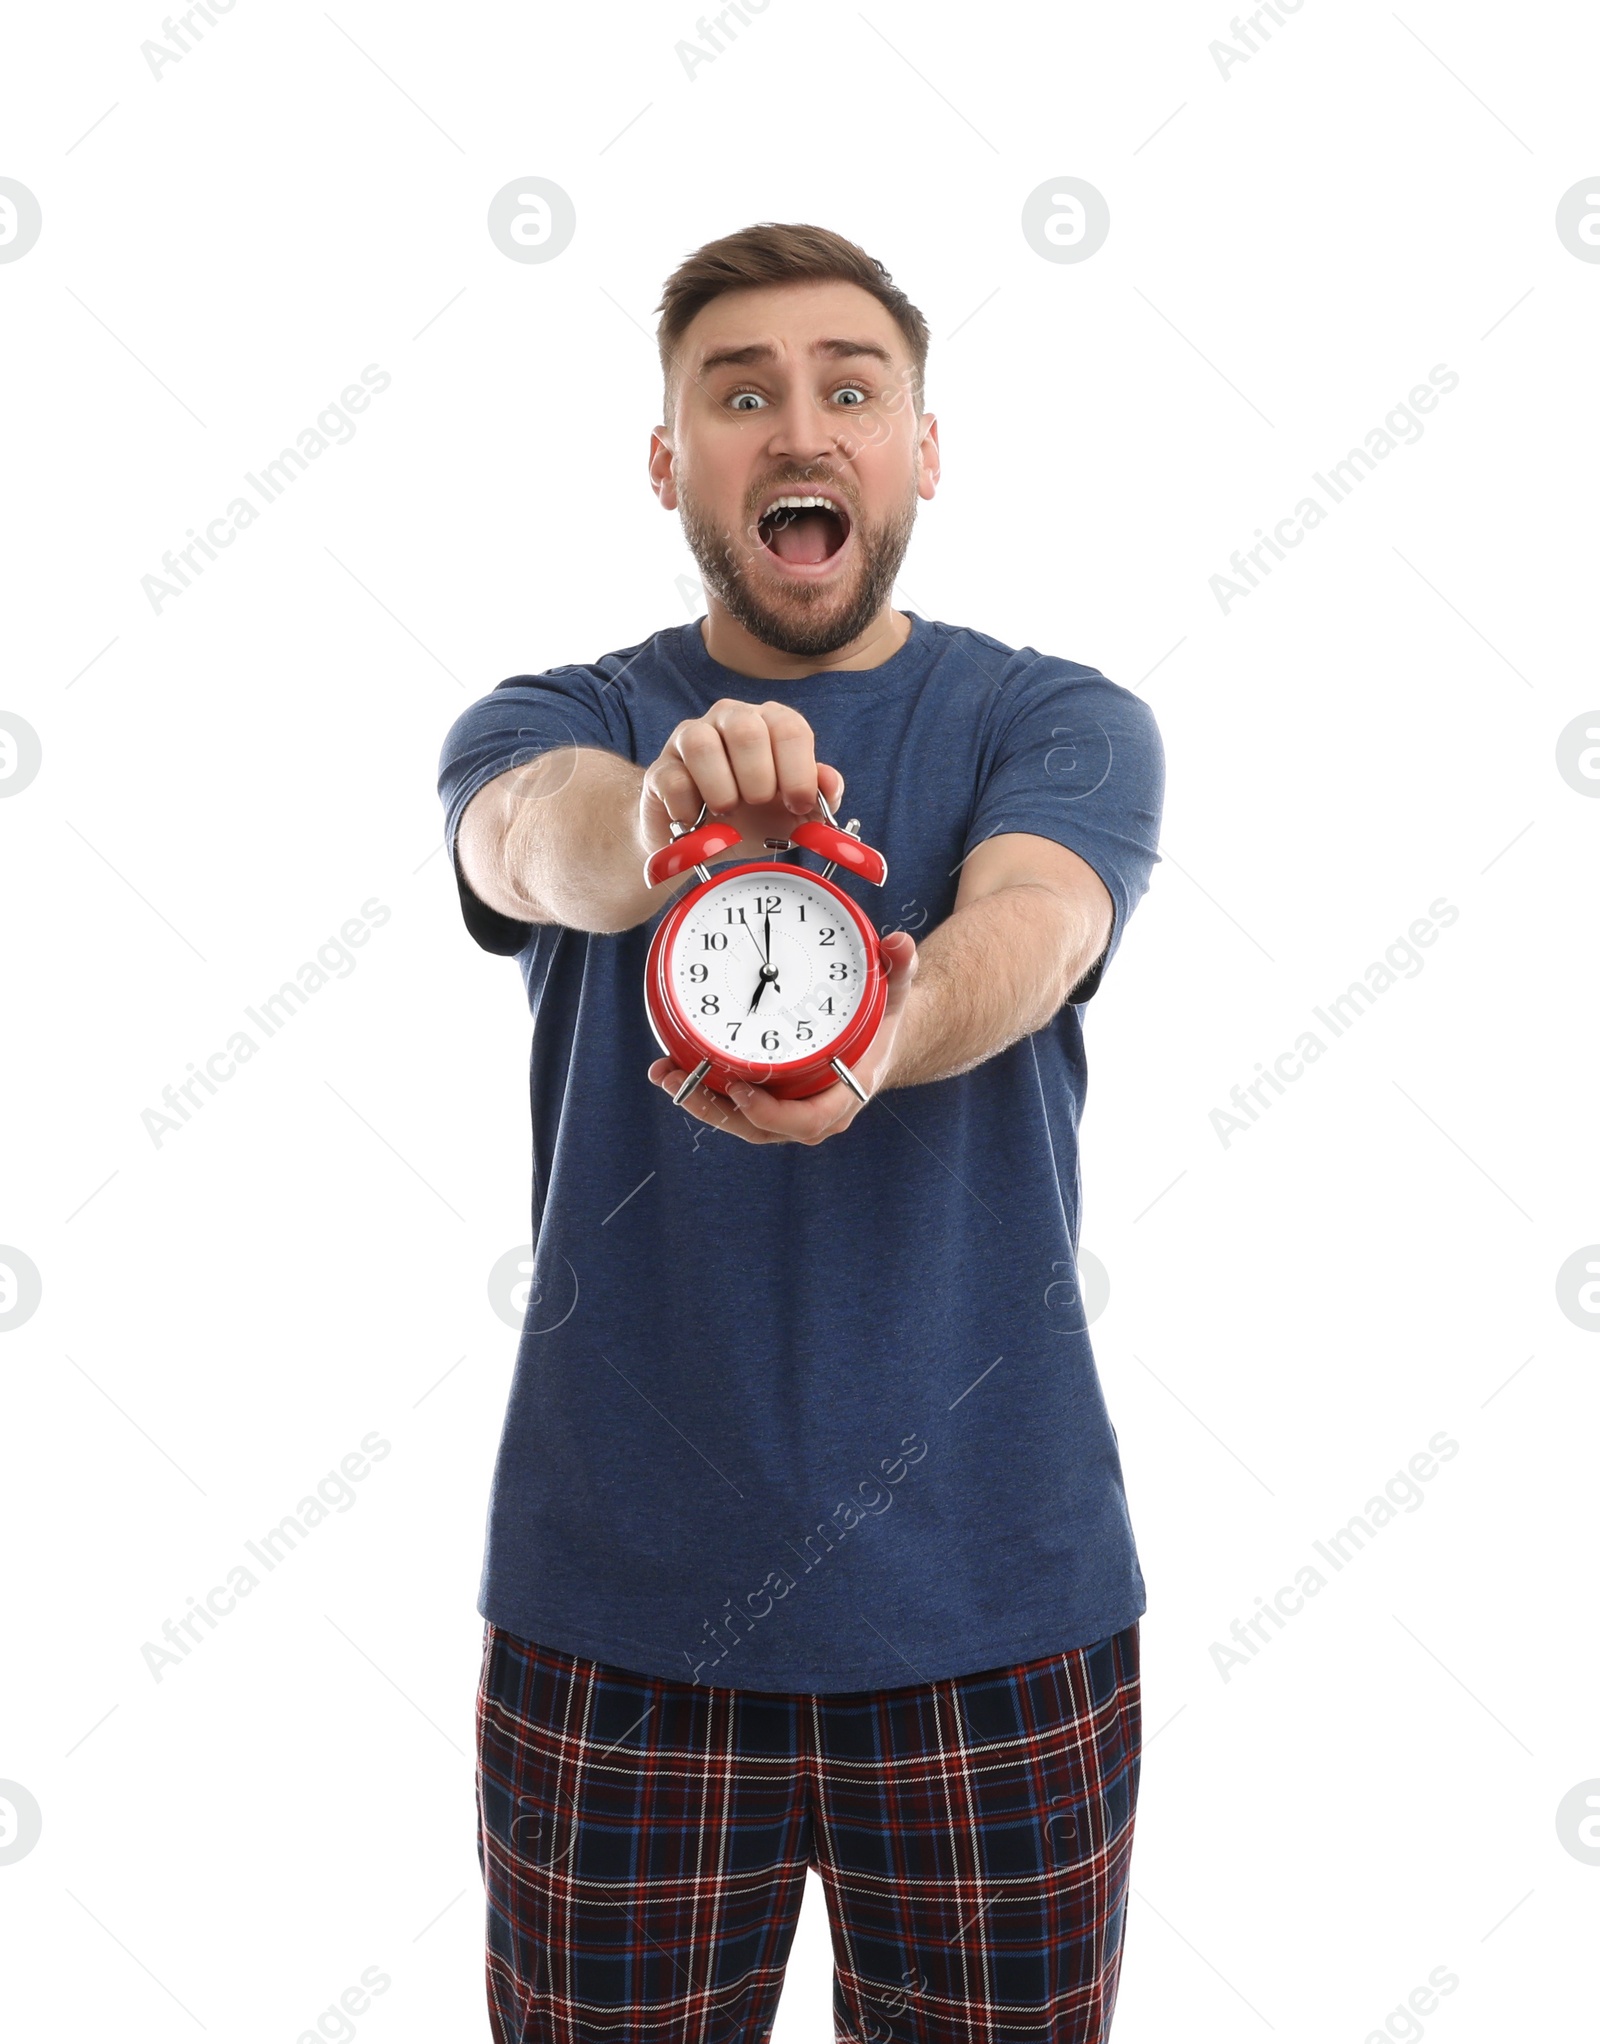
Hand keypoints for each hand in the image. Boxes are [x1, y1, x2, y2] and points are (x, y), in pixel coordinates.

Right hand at [640, 698, 844, 875]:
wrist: (701, 840)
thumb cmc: (753, 817)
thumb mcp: (793, 811)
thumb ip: (819, 796)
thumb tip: (830, 783)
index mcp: (769, 723)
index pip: (790, 728)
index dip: (798, 772)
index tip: (798, 805)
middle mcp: (730, 719)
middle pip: (747, 729)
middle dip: (759, 778)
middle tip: (757, 804)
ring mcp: (690, 739)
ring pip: (702, 744)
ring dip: (722, 789)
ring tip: (726, 812)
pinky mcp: (661, 768)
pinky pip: (673, 780)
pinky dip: (690, 810)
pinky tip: (699, 822)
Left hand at [648, 931, 920, 1145]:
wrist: (876, 1044)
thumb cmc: (879, 1022)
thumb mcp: (891, 994)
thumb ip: (897, 969)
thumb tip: (899, 942)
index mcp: (844, 1093)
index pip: (809, 1120)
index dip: (772, 1112)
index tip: (741, 1090)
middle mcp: (814, 1112)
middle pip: (760, 1127)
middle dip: (716, 1109)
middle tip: (680, 1079)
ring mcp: (788, 1113)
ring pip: (740, 1121)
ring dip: (700, 1101)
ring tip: (665, 1073)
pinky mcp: (767, 1103)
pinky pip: (733, 1108)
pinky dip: (703, 1092)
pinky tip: (672, 1069)